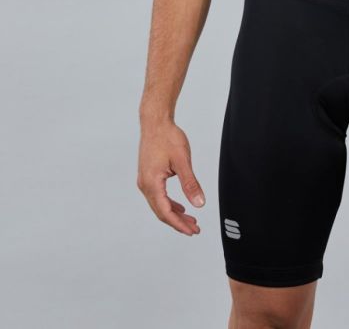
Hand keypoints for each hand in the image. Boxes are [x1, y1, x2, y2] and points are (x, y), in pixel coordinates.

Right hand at [137, 119, 204, 234]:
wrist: (155, 123)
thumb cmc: (168, 138)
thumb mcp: (182, 161)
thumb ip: (190, 183)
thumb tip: (199, 204)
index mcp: (152, 183)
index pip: (165, 211)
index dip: (179, 224)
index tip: (192, 231)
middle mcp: (145, 185)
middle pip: (161, 211)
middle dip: (178, 222)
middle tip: (194, 229)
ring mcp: (145, 181)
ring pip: (159, 204)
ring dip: (174, 214)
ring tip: (190, 220)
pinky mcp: (148, 176)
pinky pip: (158, 196)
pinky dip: (169, 204)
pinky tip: (180, 206)